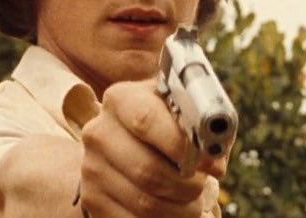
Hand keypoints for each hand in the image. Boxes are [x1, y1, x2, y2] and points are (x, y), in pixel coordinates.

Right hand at [79, 79, 226, 216]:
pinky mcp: (92, 198)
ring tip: (192, 200)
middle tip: (202, 185)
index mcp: (120, 99)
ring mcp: (91, 167)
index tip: (211, 163)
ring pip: (144, 202)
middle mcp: (99, 132)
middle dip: (187, 185)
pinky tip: (174, 210)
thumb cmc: (167, 123)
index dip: (182, 145)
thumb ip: (201, 126)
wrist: (129, 140)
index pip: (146, 121)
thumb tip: (214, 161)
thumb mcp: (181, 110)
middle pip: (147, 170)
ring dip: (180, 209)